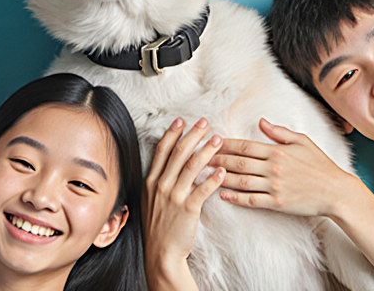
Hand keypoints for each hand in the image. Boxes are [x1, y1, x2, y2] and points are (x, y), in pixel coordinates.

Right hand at [144, 118, 224, 273]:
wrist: (161, 253)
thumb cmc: (158, 227)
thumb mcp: (150, 200)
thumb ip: (158, 182)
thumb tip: (170, 165)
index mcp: (151, 181)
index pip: (162, 151)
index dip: (172, 133)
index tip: (182, 120)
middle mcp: (161, 185)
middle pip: (179, 153)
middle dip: (193, 135)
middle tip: (205, 122)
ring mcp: (174, 196)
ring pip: (192, 166)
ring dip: (207, 150)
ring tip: (218, 139)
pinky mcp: (187, 209)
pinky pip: (203, 189)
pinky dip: (213, 178)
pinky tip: (223, 170)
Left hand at [212, 118, 359, 217]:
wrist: (335, 191)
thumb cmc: (320, 165)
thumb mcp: (302, 141)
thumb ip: (279, 132)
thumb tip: (261, 121)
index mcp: (277, 151)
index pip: (245, 145)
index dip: (226, 143)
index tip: (211, 141)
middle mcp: (273, 167)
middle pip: (238, 162)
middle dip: (217, 159)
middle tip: (200, 157)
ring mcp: (274, 186)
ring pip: (241, 181)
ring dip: (221, 177)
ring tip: (204, 174)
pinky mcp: (277, 203)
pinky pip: (251, 200)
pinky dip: (235, 197)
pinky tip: (223, 194)